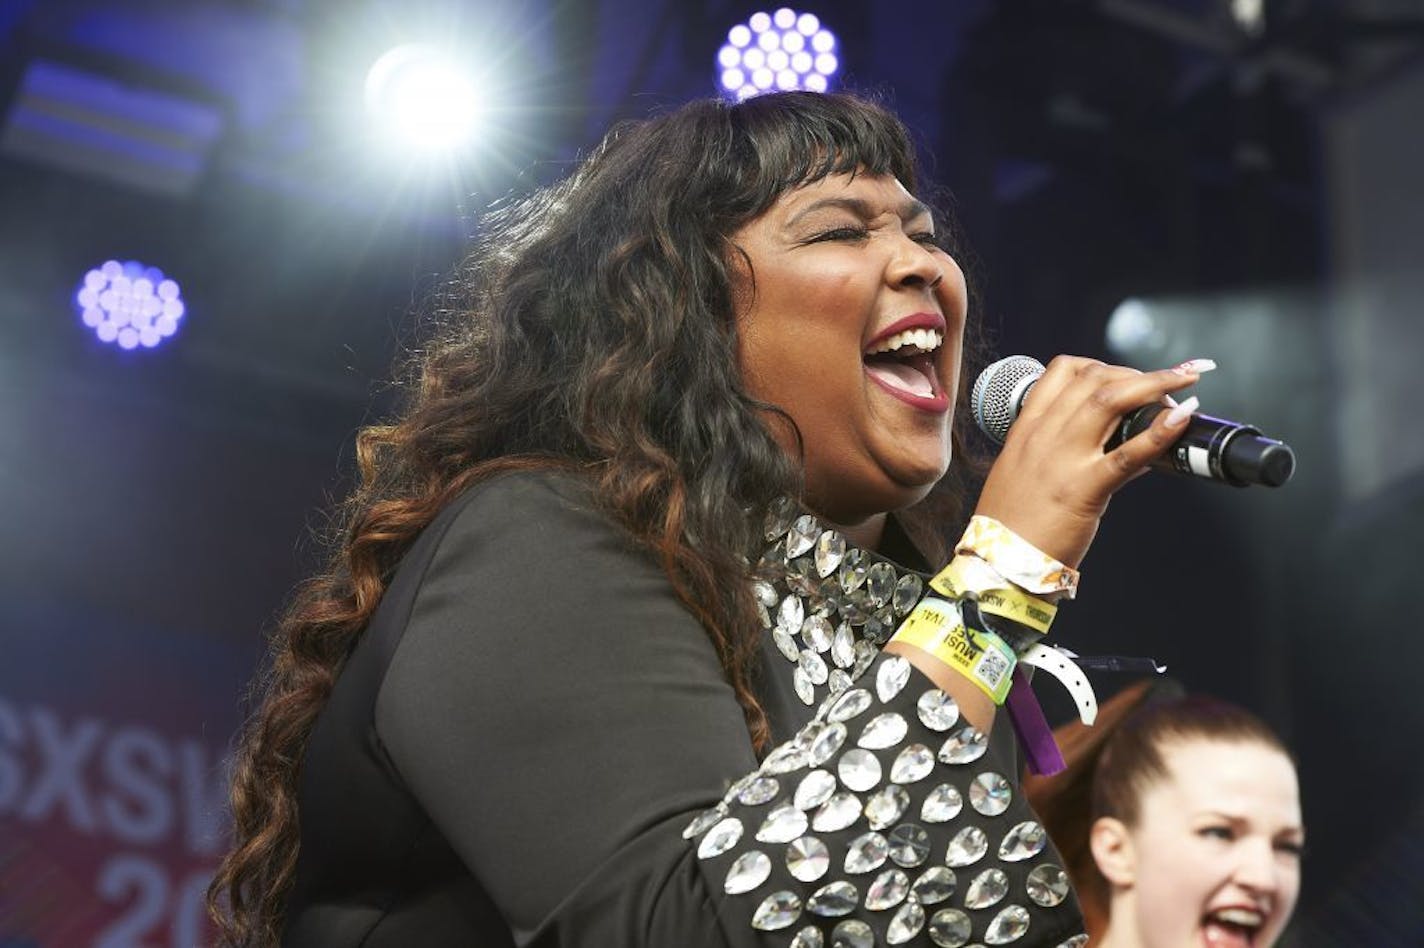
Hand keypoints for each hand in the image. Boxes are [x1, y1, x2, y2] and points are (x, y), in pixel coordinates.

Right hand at [971, 355, 1209, 568]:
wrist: (998, 563)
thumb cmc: (1012, 524)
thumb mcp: (1024, 474)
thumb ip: (1065, 453)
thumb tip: (1124, 443)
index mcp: (1027, 429)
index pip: (1063, 371)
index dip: (1103, 364)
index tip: (1127, 374)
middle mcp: (1044, 436)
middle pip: (1095, 378)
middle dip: (1139, 372)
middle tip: (1168, 383)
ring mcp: (1063, 460)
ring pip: (1111, 400)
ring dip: (1157, 383)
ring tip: (1186, 381)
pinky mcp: (1084, 489)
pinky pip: (1128, 453)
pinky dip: (1160, 430)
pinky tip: (1182, 417)